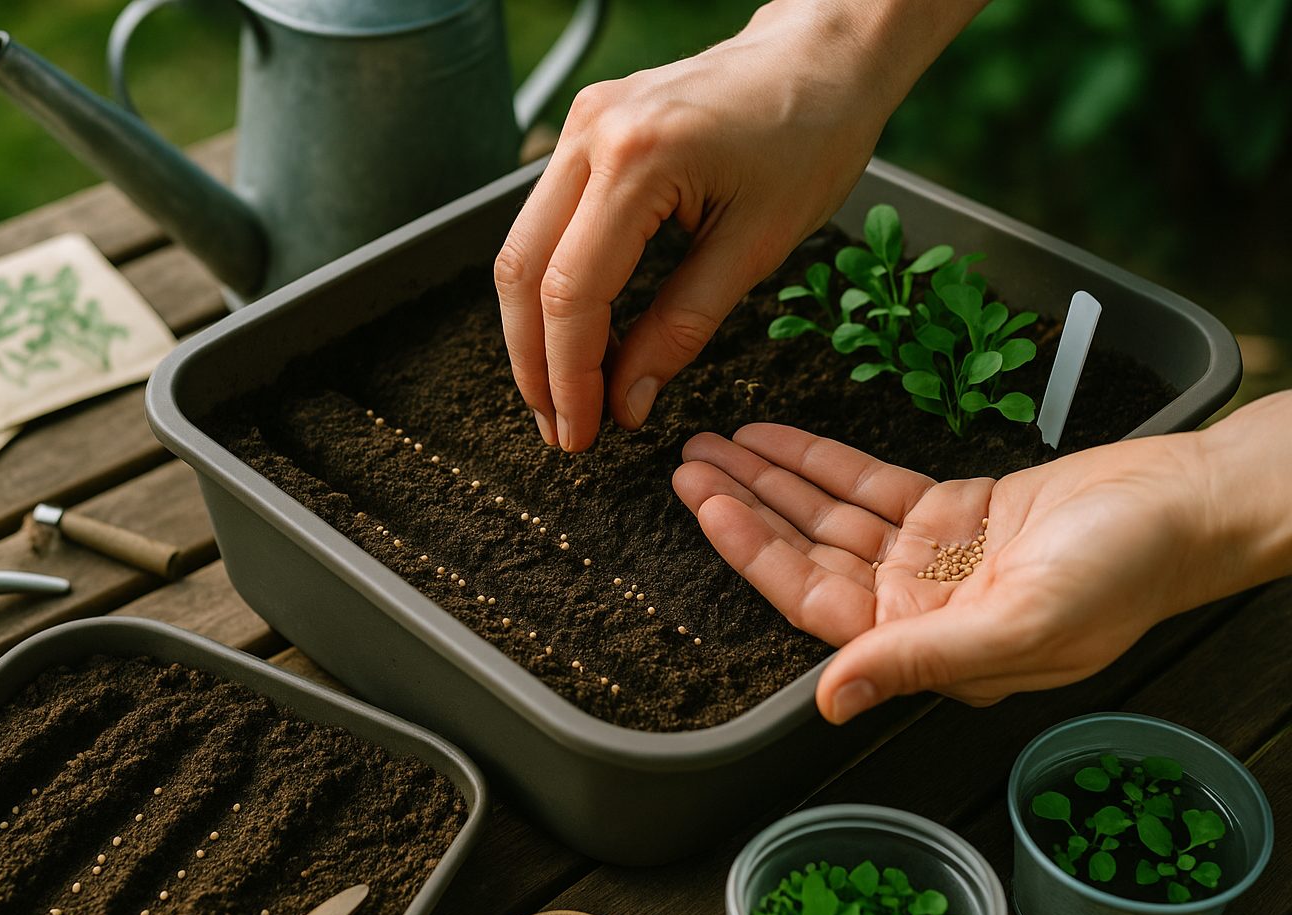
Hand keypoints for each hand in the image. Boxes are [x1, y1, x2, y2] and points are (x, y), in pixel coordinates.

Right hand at [495, 1, 987, 450]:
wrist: (821, 54)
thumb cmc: (810, 134)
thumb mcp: (757, 247)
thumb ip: (682, 328)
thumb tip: (627, 401)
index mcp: (637, 159)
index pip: (571, 293)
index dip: (569, 376)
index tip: (583, 433)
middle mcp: (591, 134)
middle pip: (522, 271)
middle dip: (533, 363)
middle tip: (560, 429)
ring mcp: (581, 126)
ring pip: (521, 248)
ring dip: (533, 330)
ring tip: (562, 394)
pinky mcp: (586, 130)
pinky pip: (546, 222)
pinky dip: (551, 287)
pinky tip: (575, 336)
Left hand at [672, 422, 1226, 722]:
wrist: (1187, 508)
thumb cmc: (1122, 575)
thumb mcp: (1021, 625)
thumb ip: (918, 660)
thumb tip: (832, 702)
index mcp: (924, 647)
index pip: (810, 599)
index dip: (751, 552)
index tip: (704, 505)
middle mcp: (915, 607)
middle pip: (806, 552)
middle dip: (745, 507)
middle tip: (688, 464)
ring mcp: (930, 558)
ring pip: (828, 514)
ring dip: (771, 479)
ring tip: (713, 443)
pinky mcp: (951, 512)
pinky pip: (868, 484)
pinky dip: (821, 460)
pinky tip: (775, 437)